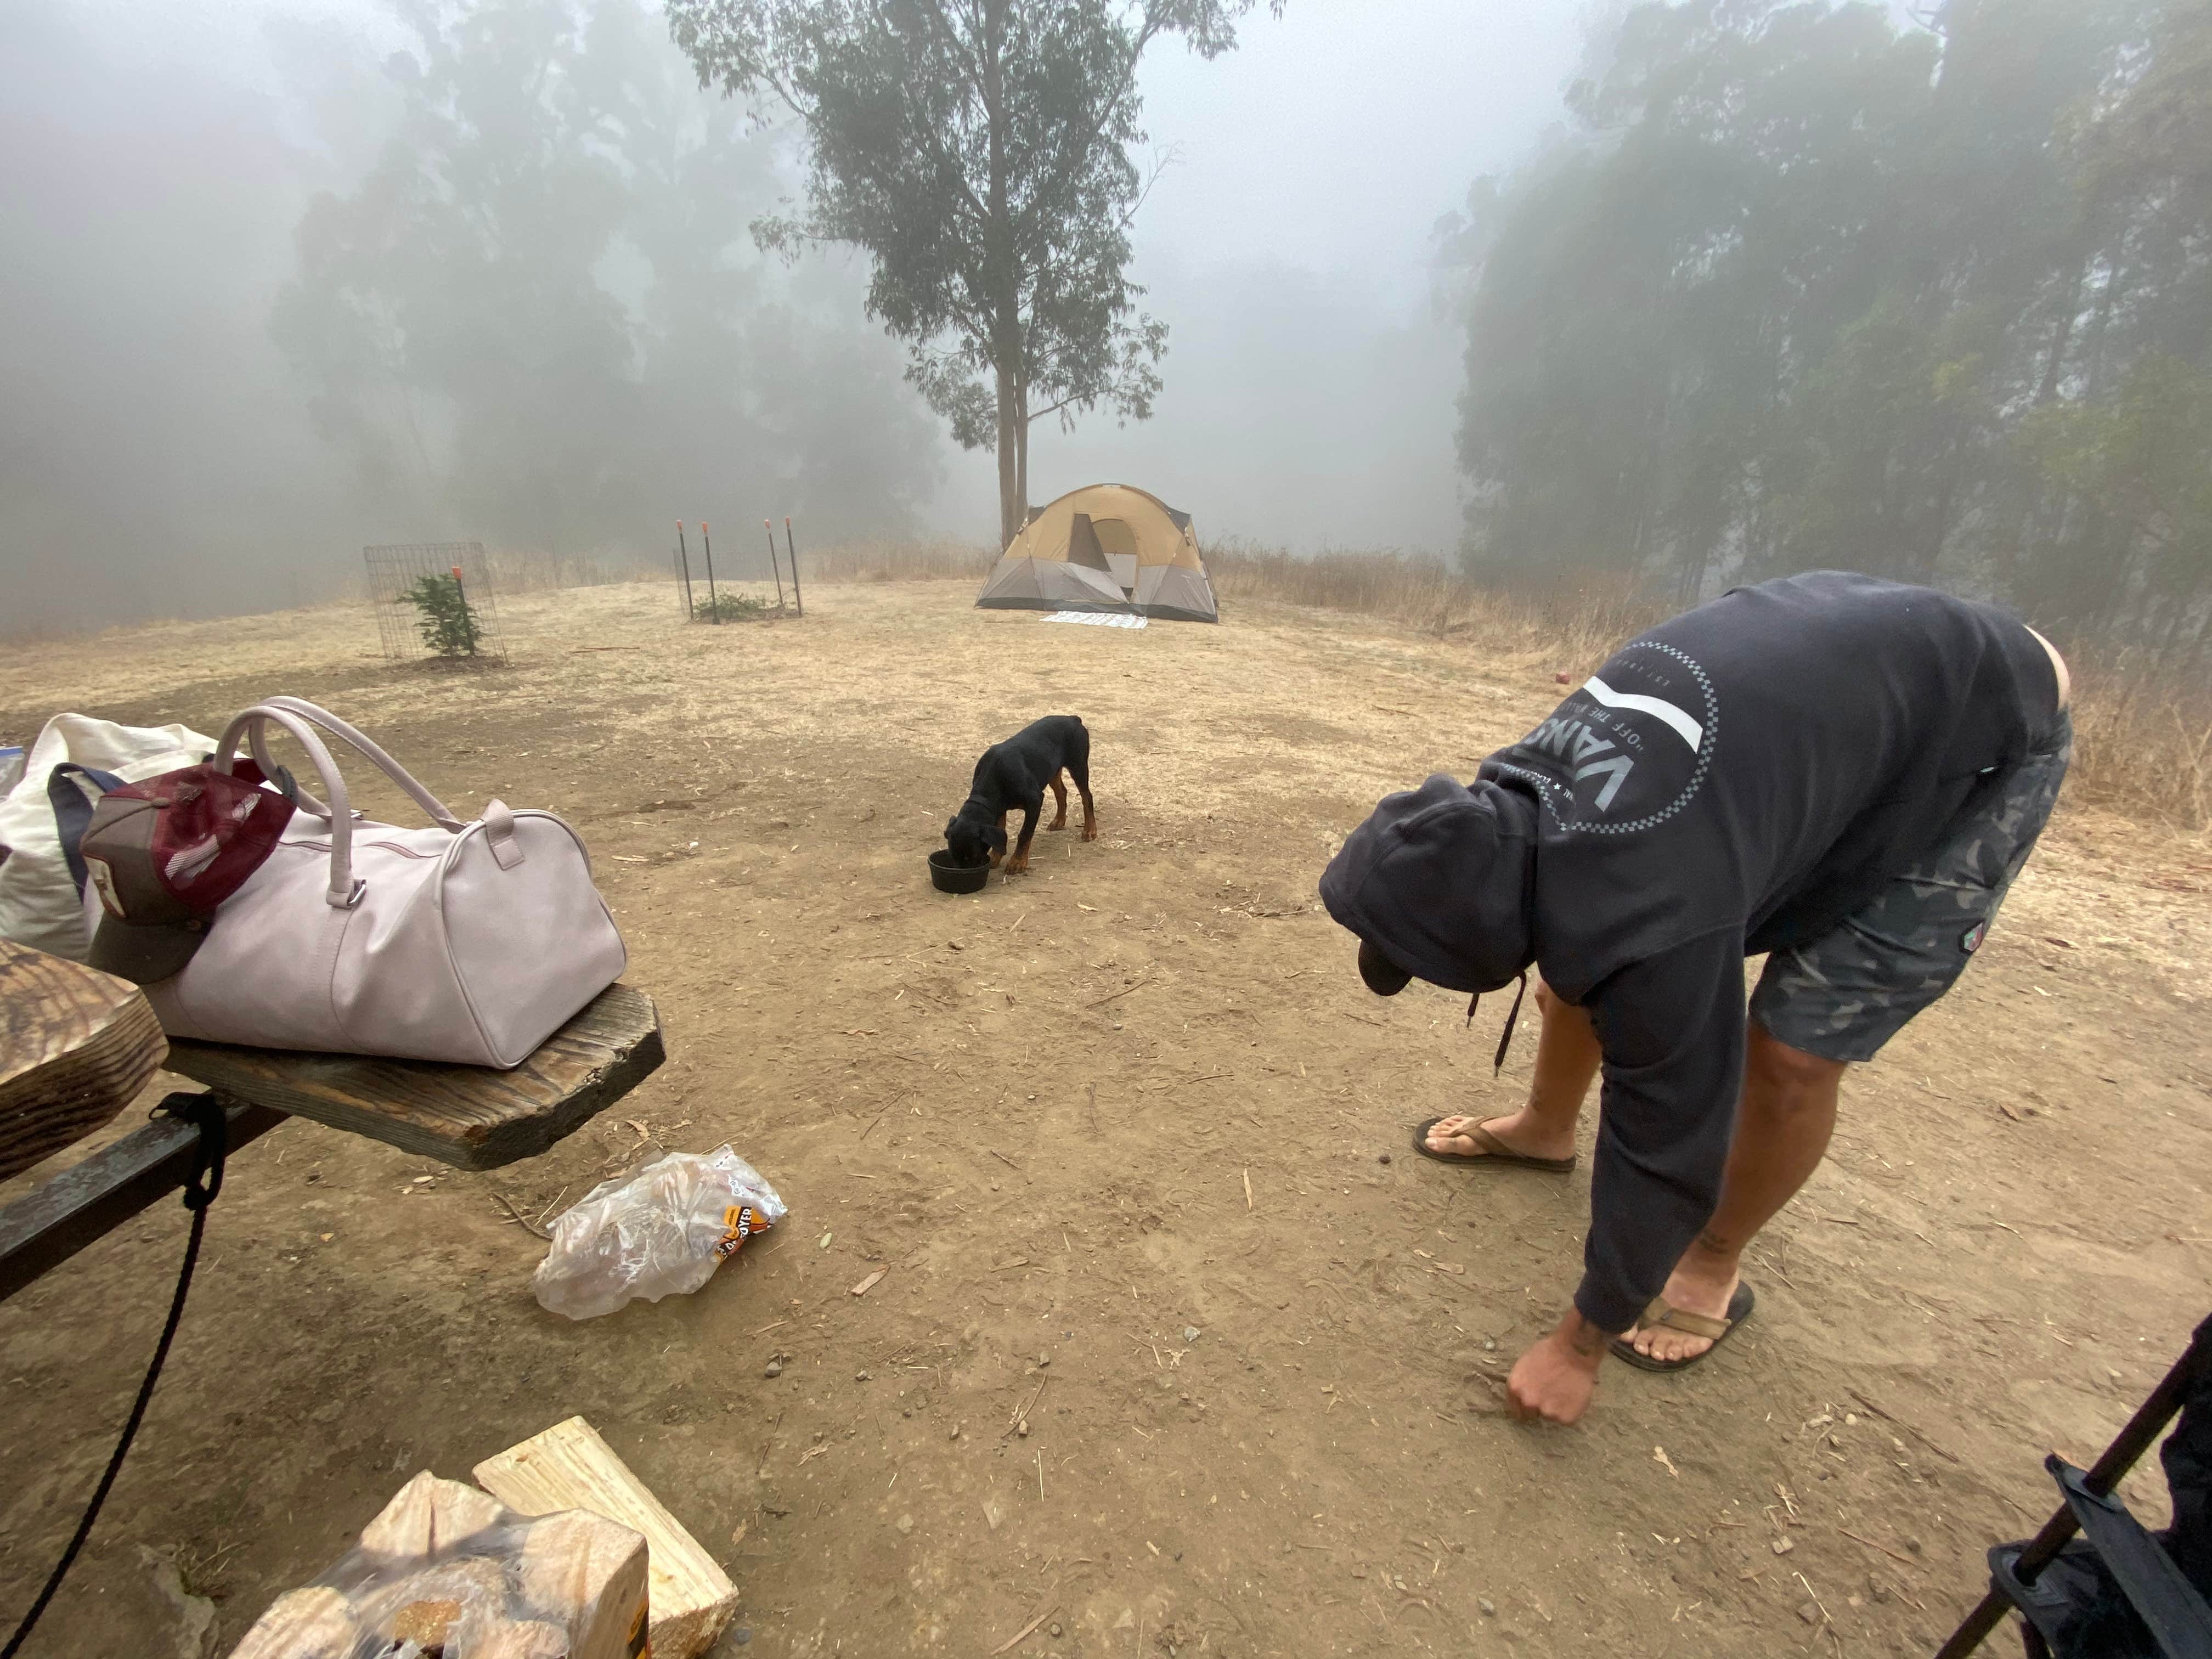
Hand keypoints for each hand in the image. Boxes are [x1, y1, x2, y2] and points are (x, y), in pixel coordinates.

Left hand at [1506, 1310, 1608, 1425]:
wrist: (1575, 1350)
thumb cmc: (1550, 1351)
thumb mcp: (1525, 1364)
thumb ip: (1522, 1383)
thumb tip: (1522, 1395)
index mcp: (1515, 1388)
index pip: (1515, 1409)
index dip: (1524, 1406)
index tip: (1533, 1402)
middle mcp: (1528, 1402)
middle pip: (1531, 1414)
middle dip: (1539, 1406)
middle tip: (1551, 1393)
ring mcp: (1547, 1412)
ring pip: (1549, 1415)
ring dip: (1555, 1408)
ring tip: (1563, 1391)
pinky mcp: (1565, 1417)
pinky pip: (1565, 1418)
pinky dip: (1569, 1410)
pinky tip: (1572, 1396)